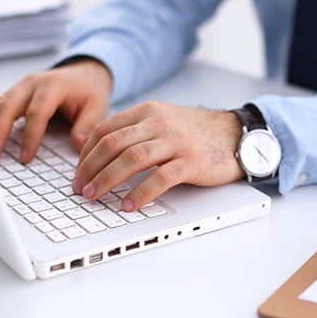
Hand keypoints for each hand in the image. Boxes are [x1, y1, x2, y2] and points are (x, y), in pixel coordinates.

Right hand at [0, 57, 112, 163]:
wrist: (83, 75)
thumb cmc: (88, 92)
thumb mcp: (97, 107)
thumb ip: (87, 125)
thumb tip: (78, 145)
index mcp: (52, 86)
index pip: (37, 112)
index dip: (30, 136)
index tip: (26, 157)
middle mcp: (30, 84)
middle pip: (7, 106)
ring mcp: (18, 88)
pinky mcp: (11, 95)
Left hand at [72, 101, 244, 210]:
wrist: (238, 134)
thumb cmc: (198, 134)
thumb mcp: (165, 122)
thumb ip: (138, 132)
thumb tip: (105, 154)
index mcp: (148, 113)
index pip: (105, 130)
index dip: (86, 154)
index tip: (79, 173)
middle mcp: (159, 123)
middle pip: (113, 144)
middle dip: (90, 168)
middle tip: (80, 188)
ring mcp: (176, 141)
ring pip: (131, 158)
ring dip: (108, 180)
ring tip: (95, 196)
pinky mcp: (192, 161)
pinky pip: (160, 178)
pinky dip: (141, 193)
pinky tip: (130, 204)